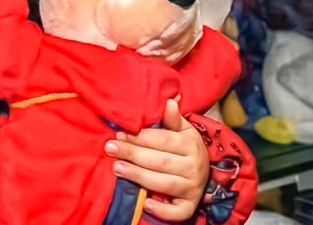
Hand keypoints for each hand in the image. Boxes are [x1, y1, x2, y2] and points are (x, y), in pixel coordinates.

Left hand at [105, 100, 209, 220]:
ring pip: (164, 183)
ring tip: (117, 168)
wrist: (202, 171)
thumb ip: (172, 119)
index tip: (119, 134)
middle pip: (161, 161)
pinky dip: (163, 209)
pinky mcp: (189, 205)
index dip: (140, 137)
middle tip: (111, 149)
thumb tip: (169, 101)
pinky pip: (178, 211)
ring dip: (139, 176)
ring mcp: (192, 187)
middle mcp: (194, 166)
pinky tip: (146, 202)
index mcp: (191, 144)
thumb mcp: (181, 130)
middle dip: (133, 154)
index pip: (164, 140)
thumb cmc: (182, 147)